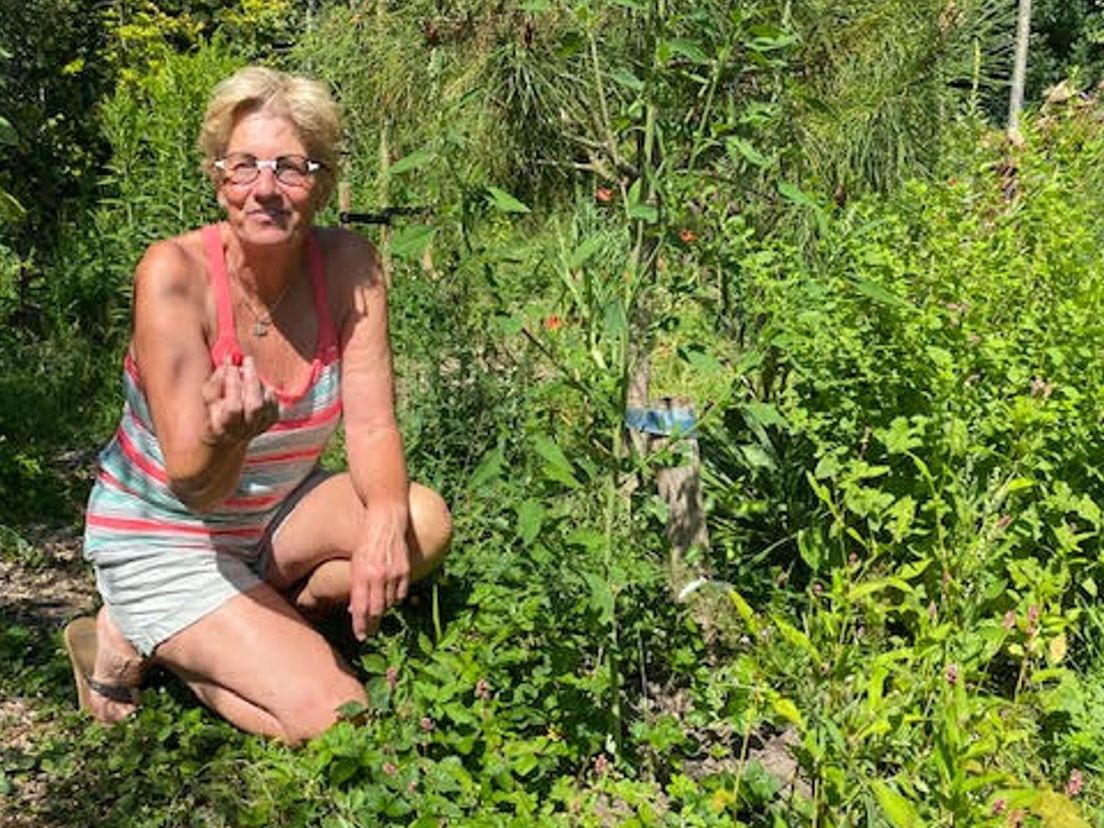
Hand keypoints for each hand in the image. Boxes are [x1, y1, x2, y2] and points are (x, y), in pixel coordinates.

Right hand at [201, 355, 278, 445]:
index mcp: (224, 426)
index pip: (234, 406)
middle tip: (248, 360)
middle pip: (255, 406)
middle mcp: (245, 430)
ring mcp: (261, 426)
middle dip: (251, 380)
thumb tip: (229, 360)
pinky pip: (274, 399)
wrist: (230, 434)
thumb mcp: (209, 397)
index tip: (232, 365)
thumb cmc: (216, 410)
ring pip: (266, 401)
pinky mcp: (272, 419)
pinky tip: (256, 385)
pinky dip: (265, 388)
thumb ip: (217, 380)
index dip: (233, 385)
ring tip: (248, 373)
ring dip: (258, 382)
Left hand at [348, 509, 409, 639]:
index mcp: (362, 574)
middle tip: (368, 634)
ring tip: (376, 616)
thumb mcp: (355, 562)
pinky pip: (401, 594)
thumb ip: (356, 585)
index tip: (360, 636)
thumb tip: (354, 609)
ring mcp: (394, 573)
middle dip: (371, 624)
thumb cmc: (366, 540)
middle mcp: (378, 576)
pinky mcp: (406, 570)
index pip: (361, 607)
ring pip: (389, 603)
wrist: (386, 519)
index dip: (360, 625)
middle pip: (376, 610)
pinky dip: (395, 599)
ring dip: (382, 610)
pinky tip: (390, 599)